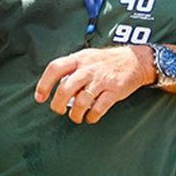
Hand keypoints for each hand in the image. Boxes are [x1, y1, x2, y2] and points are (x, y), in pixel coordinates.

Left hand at [34, 46, 155, 123]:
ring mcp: (101, 80)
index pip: (55, 68)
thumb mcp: (86, 57)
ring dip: (75, 114)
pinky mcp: (114, 91)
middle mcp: (88, 69)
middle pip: (66, 88)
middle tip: (58, 110)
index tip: (40, 97)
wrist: (135, 60)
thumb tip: (57, 88)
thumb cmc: (106, 62)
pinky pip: (99, 109)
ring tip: (76, 117)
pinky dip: (92, 117)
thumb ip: (71, 70)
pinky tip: (90, 118)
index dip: (44, 84)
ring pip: (81, 101)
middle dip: (58, 104)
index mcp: (78, 59)